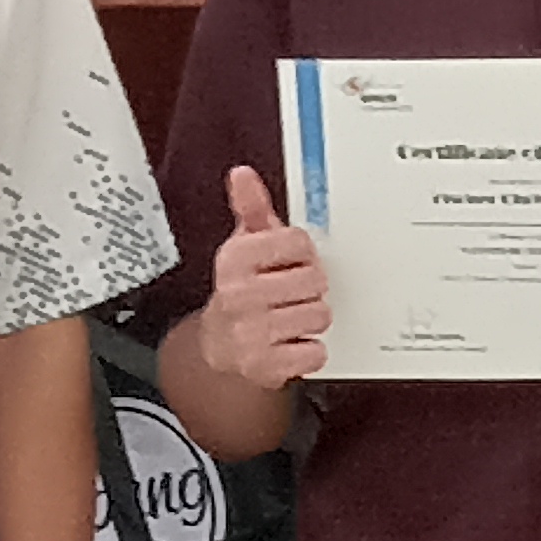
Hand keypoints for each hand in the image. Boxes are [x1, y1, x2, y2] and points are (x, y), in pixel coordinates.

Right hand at [196, 166, 331, 388]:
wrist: (220, 345)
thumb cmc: (243, 289)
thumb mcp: (245, 245)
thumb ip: (252, 207)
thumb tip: (242, 174)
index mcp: (235, 259)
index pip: (298, 242)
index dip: (301, 253)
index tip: (288, 261)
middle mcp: (238, 295)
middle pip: (315, 280)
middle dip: (310, 288)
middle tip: (291, 293)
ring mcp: (250, 333)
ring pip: (319, 315)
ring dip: (311, 319)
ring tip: (291, 316)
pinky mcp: (265, 366)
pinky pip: (315, 353)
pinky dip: (309, 351)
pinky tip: (290, 342)